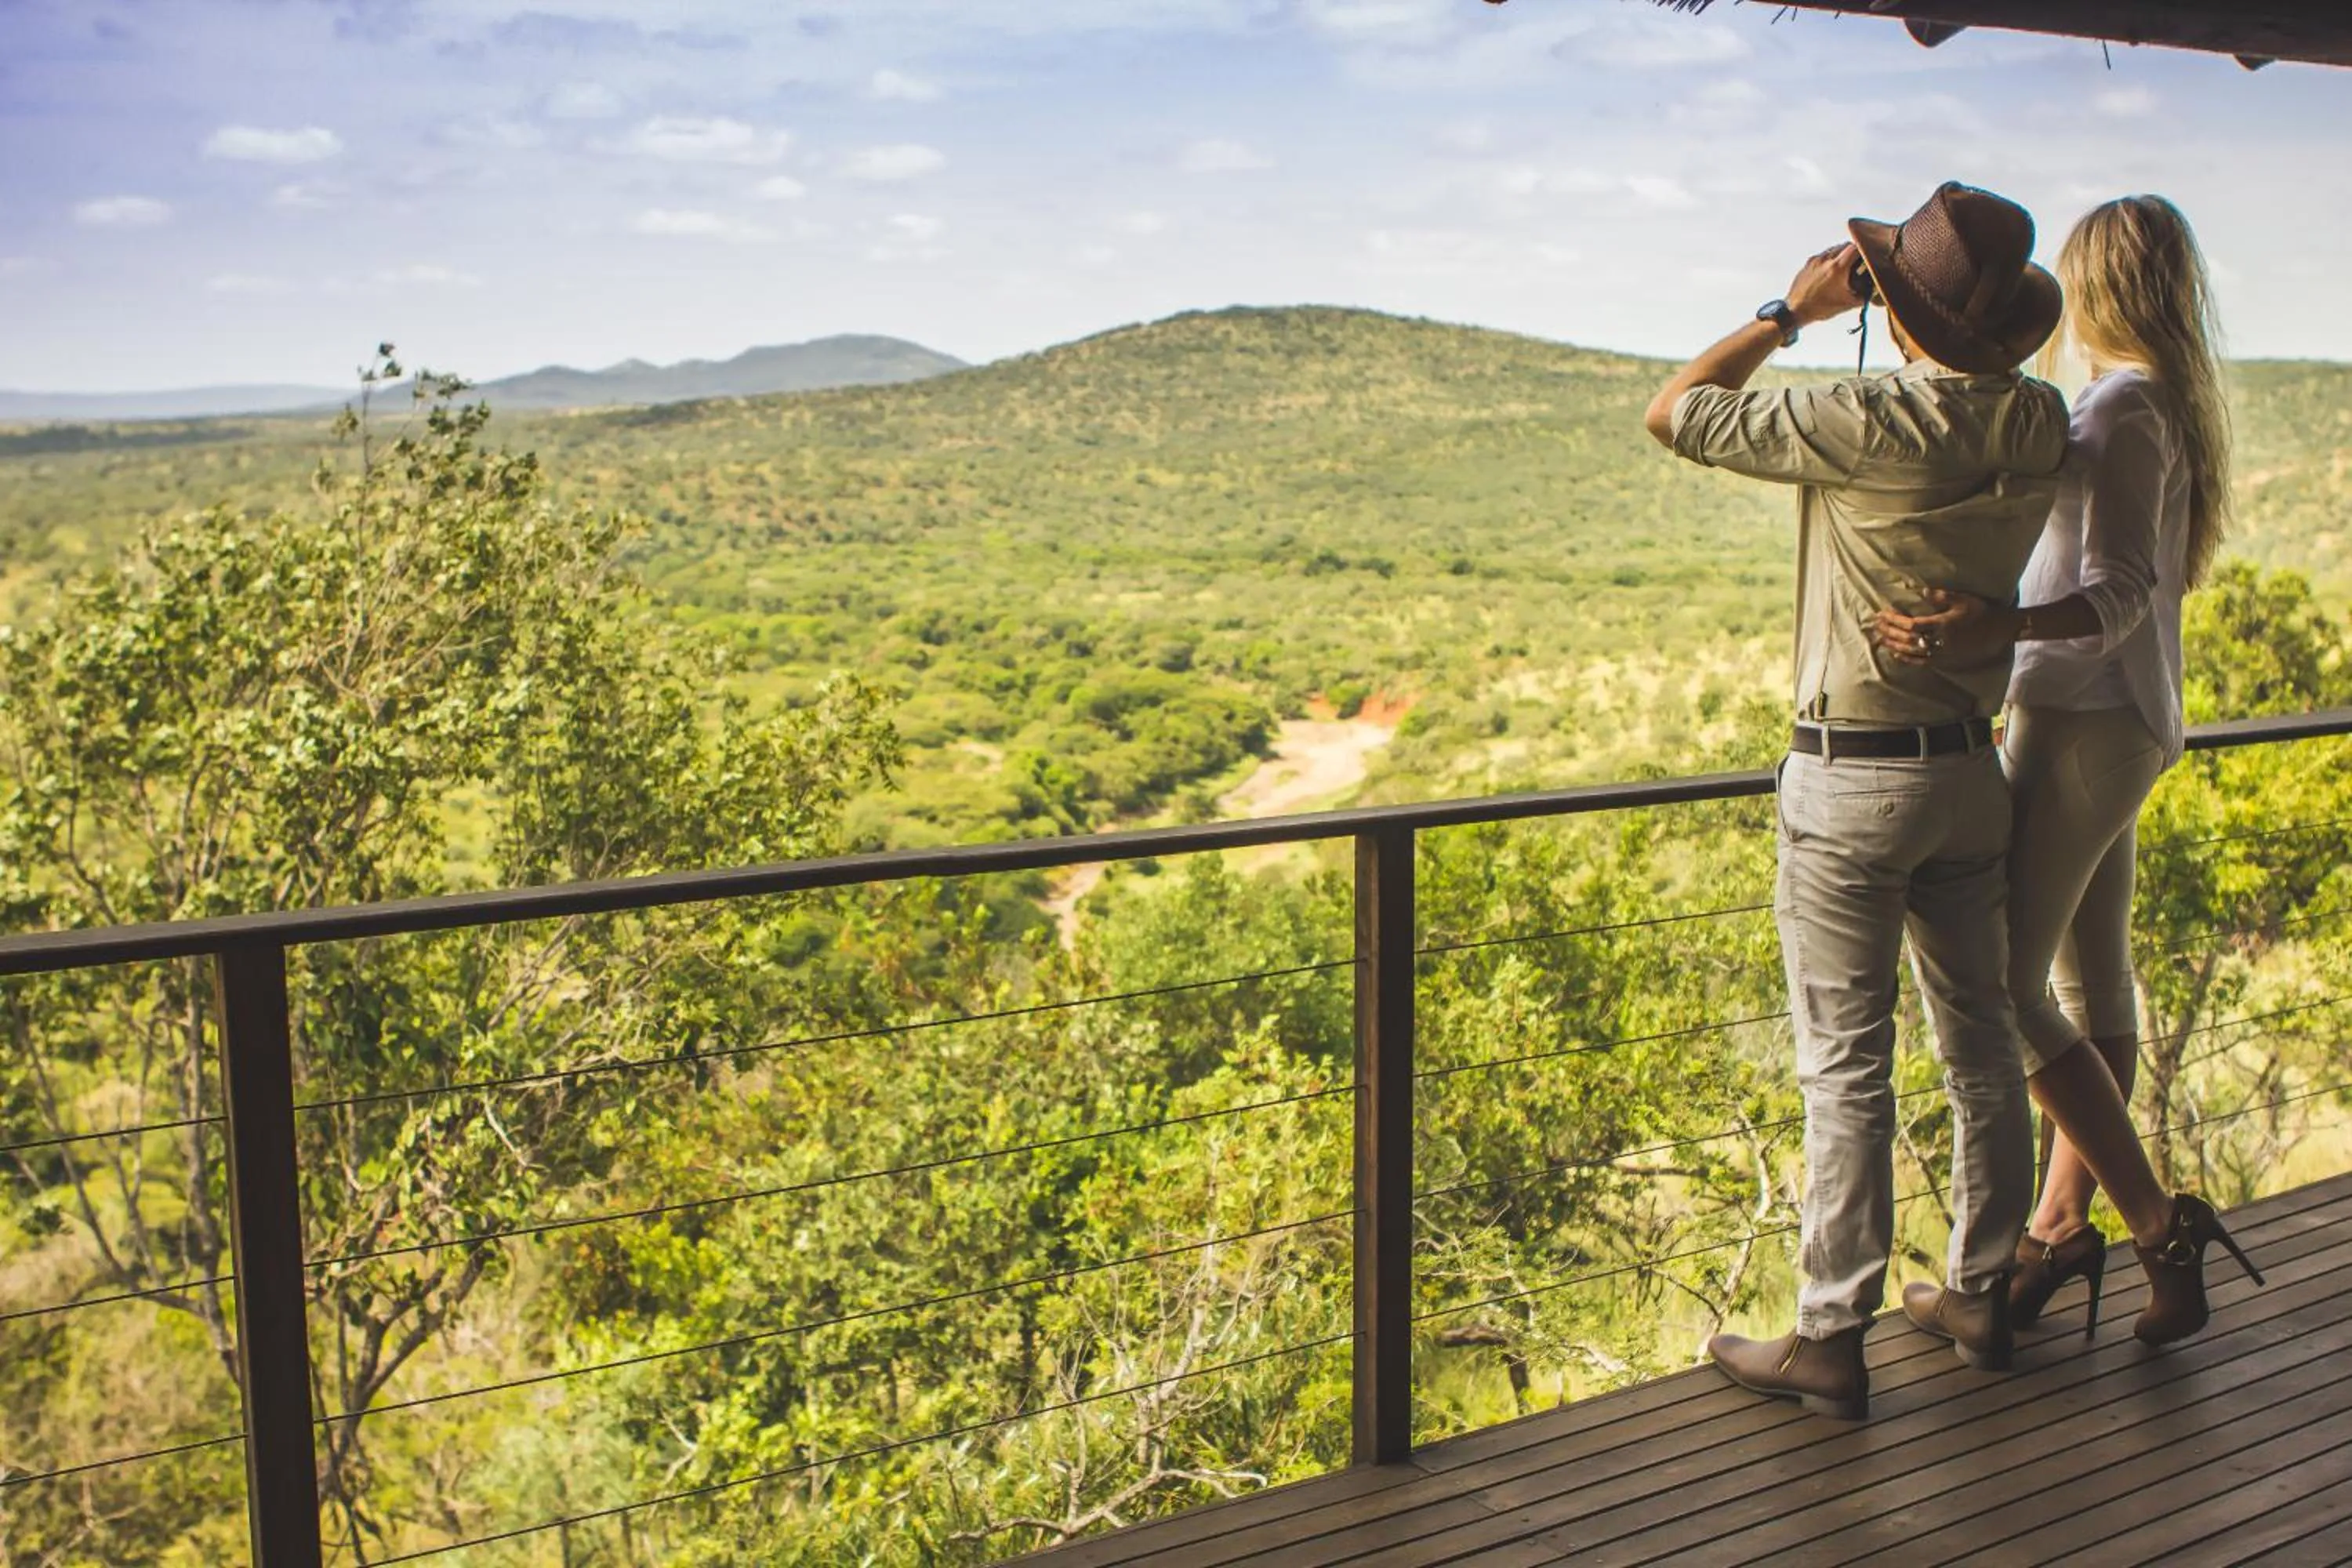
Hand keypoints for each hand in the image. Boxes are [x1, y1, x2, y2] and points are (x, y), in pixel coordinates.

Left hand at [1786, 241, 1864, 326]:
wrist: (1795, 311)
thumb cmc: (1819, 308)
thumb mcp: (1847, 304)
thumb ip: (1864, 296)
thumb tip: (1874, 291)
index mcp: (1837, 268)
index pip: (1856, 247)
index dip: (1864, 250)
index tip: (1868, 255)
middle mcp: (1826, 260)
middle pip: (1845, 246)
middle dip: (1854, 252)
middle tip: (1858, 262)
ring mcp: (1815, 260)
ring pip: (1833, 249)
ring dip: (1841, 254)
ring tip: (1845, 268)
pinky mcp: (1808, 264)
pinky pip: (1823, 255)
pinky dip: (1830, 259)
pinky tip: (1831, 272)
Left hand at [1871, 588, 2011, 665]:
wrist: (2001, 630)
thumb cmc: (1982, 612)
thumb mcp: (1963, 599)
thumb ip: (1941, 596)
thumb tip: (1920, 591)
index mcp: (1942, 624)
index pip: (1911, 624)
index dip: (1894, 620)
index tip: (1882, 614)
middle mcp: (1940, 641)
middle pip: (1907, 638)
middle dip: (1889, 631)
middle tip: (1874, 625)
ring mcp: (1942, 653)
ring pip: (1911, 651)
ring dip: (1893, 644)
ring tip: (1879, 638)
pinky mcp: (1946, 660)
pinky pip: (1922, 662)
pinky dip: (1907, 658)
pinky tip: (1896, 653)